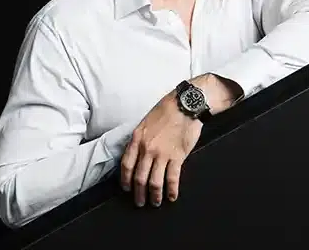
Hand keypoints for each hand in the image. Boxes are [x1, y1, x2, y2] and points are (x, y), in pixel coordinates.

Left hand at [119, 91, 201, 207]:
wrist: (184, 105)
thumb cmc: (165, 111)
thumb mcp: (145, 123)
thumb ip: (140, 139)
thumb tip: (136, 153)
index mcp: (137, 139)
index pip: (126, 164)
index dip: (125, 179)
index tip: (126, 188)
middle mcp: (147, 149)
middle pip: (139, 177)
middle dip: (138, 193)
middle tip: (140, 202)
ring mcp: (162, 154)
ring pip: (154, 181)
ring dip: (154, 196)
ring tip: (156, 203)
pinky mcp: (177, 156)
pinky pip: (172, 178)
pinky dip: (171, 190)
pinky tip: (171, 197)